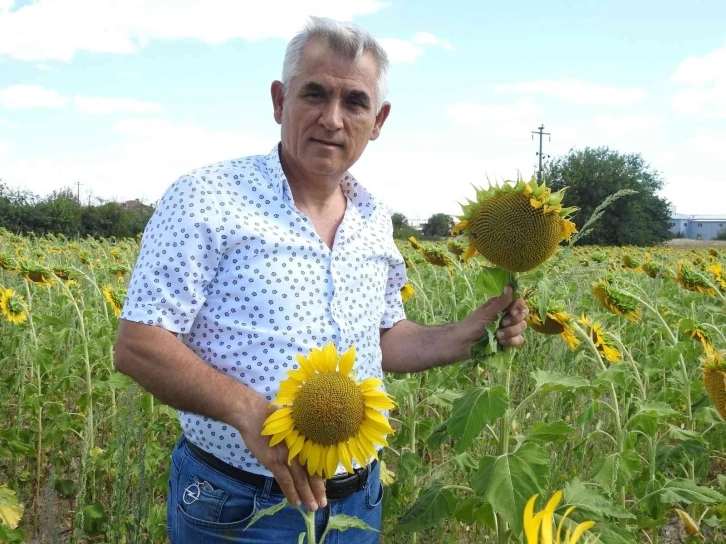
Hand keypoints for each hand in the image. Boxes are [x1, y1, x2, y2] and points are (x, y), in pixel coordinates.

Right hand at [236, 391, 326, 511]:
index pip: (317, 463)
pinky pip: (285, 481)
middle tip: (322, 504)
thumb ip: (299, 440)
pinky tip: (296, 502)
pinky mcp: (274, 461)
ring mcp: (287, 456)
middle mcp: (299, 449)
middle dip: (318, 490)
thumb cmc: (272, 418)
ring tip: (313, 507)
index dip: (321, 477)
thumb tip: (304, 454)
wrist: (254, 414)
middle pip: (312, 473)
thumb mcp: (292, 427)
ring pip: (301, 480)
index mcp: (305, 441)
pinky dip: (291, 493)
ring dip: (307, 495)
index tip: (325, 488)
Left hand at [466, 285, 527, 348]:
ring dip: (510, 332)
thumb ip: (501, 302)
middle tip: (501, 323)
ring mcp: (509, 328)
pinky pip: (519, 340)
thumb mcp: (487, 312)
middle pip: (522, 315)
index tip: (511, 312)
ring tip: (497, 335)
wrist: (465, 343)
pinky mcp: (509, 340)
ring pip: (522, 327)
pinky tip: (501, 342)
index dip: (518, 307)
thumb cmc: (473, 324)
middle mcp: (507, 315)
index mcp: (502, 306)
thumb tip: (509, 285)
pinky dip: (511, 341)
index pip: (519, 302)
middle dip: (512, 321)